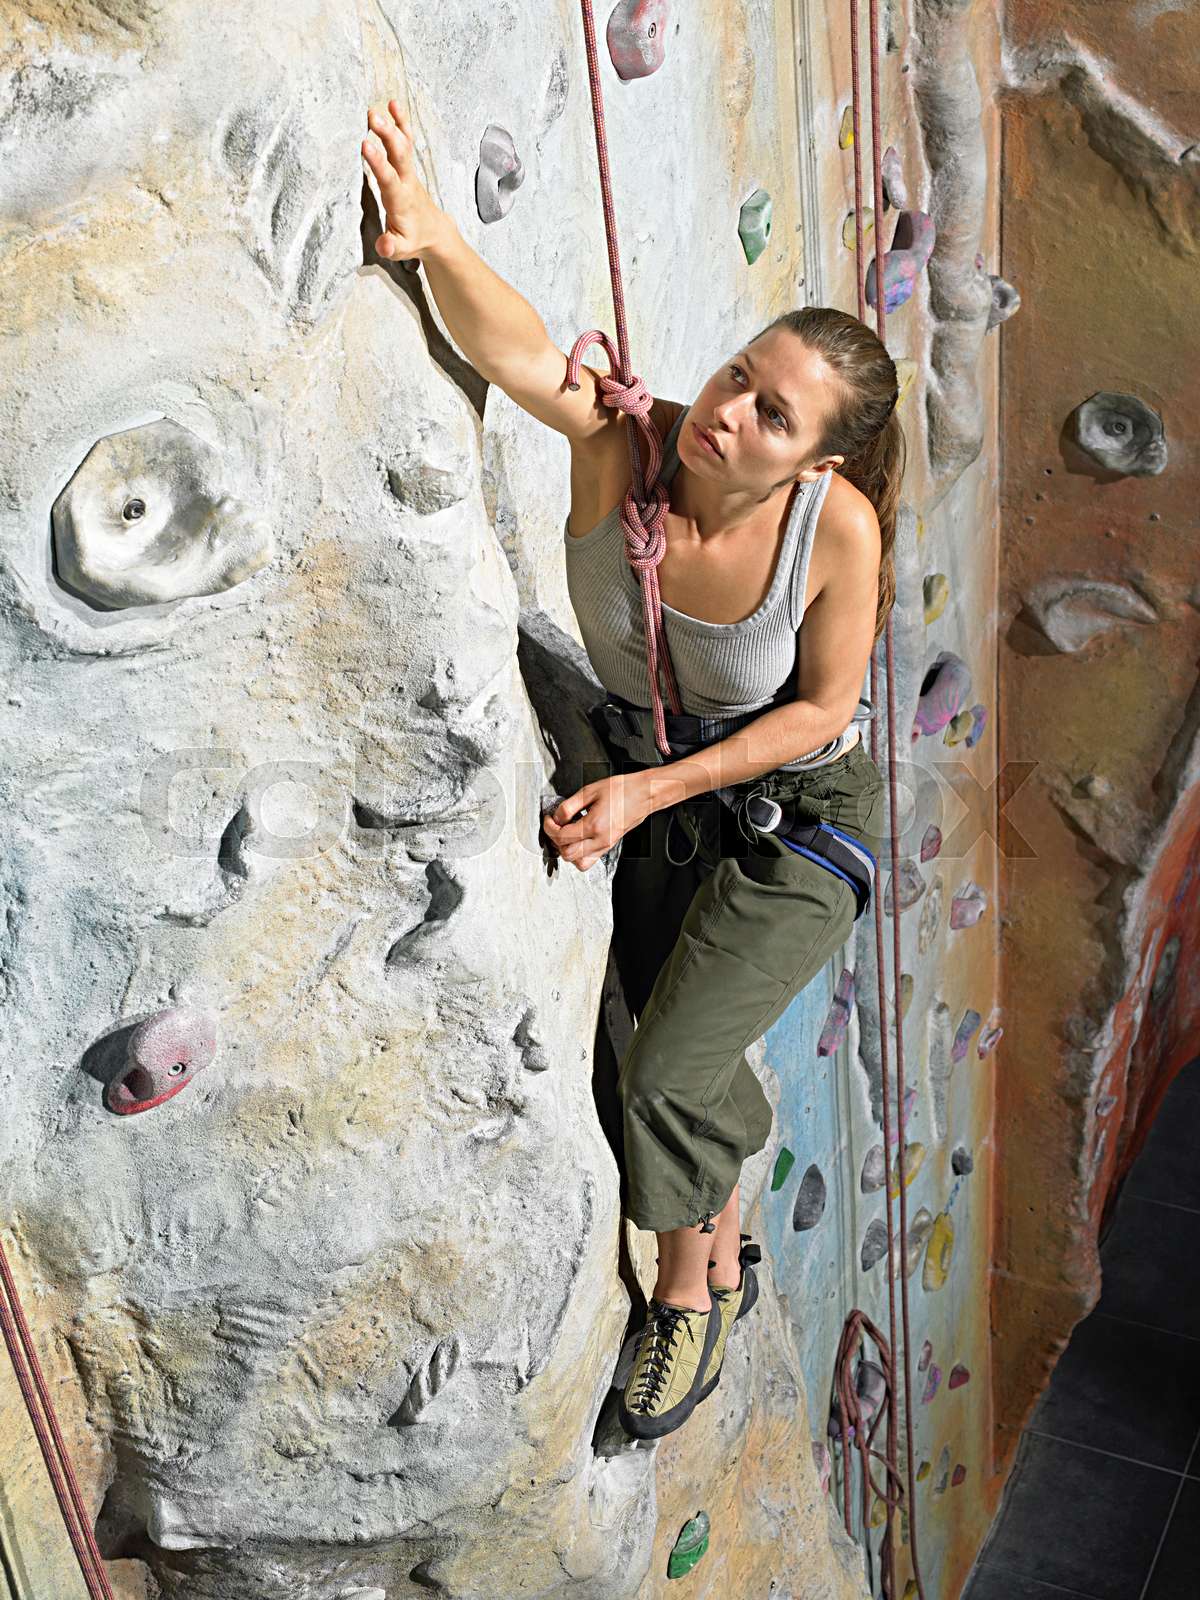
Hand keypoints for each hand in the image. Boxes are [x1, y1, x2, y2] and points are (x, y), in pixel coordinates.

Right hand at [362, 99, 450, 261]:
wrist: (435, 232)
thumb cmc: (414, 239)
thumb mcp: (402, 249)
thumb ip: (391, 247)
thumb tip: (384, 246)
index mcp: (401, 201)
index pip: (388, 178)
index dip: (378, 162)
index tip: (366, 144)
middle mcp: (407, 182)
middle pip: (398, 155)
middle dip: (387, 135)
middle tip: (372, 116)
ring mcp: (409, 173)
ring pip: (403, 145)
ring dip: (393, 125)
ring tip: (381, 105)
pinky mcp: (408, 167)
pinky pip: (406, 142)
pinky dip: (401, 123)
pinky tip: (394, 105)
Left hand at [542, 773, 652, 871]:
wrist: (644, 794)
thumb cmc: (621, 789)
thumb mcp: (589, 791)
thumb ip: (569, 806)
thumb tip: (556, 818)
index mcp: (594, 825)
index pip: (562, 836)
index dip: (549, 827)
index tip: (548, 818)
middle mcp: (600, 840)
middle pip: (567, 854)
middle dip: (556, 841)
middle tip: (555, 826)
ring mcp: (606, 846)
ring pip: (579, 863)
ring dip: (568, 851)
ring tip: (566, 835)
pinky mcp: (609, 846)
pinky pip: (590, 860)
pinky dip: (579, 854)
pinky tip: (578, 839)